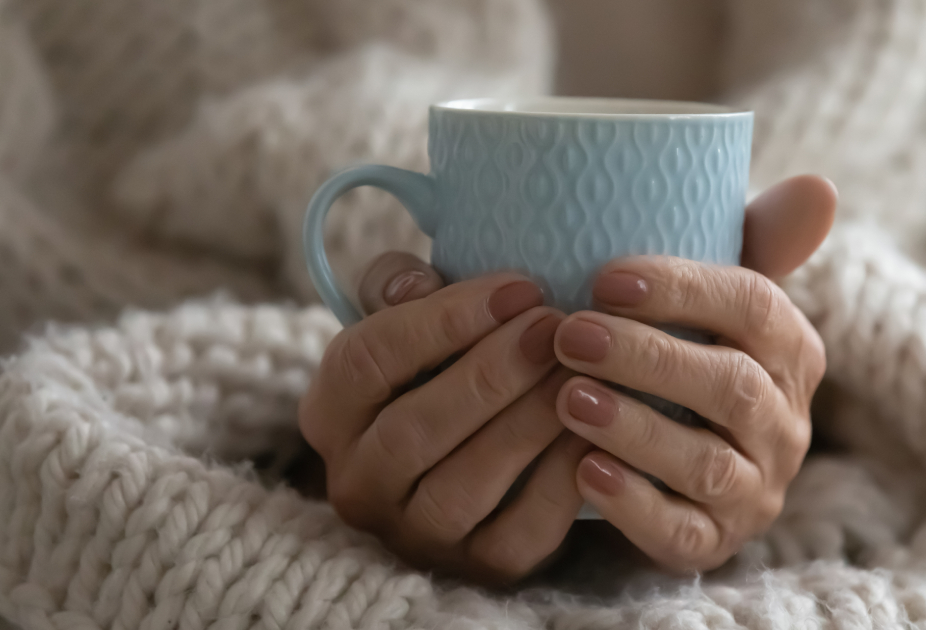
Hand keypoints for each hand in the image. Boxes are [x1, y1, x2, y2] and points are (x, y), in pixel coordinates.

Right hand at [299, 253, 588, 583]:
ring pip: (463, 487)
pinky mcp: (480, 568)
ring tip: (578, 372)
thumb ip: (400, 285)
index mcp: (330, 414)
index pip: (366, 361)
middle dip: (491, 373)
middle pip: (413, 430)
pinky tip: (594, 431)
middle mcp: (359, 483)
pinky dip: (560, 479)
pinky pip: (521, 532)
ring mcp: (416, 535)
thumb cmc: (444, 367)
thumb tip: (416, 282)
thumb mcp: (411, 318)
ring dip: (526, 423)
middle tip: (555, 328)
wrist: (483, 452)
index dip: (443, 320)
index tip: (518, 288)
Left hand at [553, 175, 835, 571]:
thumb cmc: (688, 354)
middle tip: (569, 333)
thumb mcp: (715, 298)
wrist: (675, 460)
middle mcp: (785, 423)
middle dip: (647, 357)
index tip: (605, 277)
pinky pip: (682, 533)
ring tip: (565, 398)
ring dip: (635, 428)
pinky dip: (632, 504)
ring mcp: (755, 489)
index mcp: (790, 350)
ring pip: (707, 464)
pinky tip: (581, 470)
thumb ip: (758, 240)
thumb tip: (820, 187)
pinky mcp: (715, 541)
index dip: (684, 290)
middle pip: (730, 387)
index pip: (756, 308)